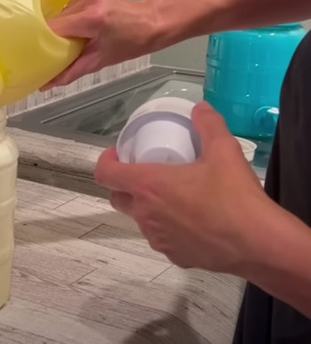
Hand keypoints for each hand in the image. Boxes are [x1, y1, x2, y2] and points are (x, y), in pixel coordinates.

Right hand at [42, 0, 164, 89]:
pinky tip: (84, 24)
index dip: (45, 41)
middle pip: (56, 19)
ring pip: (62, 11)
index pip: (54, 28)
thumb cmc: (131, 43)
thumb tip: (46, 84)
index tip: (41, 52)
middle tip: (60, 49)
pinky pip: (71, 4)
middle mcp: (88, 0)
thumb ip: (70, 72)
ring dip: (64, 25)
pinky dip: (73, 16)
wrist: (152, 21)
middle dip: (54, 35)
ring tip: (78, 35)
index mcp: (92, 18)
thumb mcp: (99, 61)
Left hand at [93, 102, 269, 272]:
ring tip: (174, 197)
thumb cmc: (235, 197)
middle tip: (146, 174)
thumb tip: (200, 109)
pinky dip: (169, 228)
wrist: (258, 244)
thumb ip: (209, 125)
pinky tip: (192, 222)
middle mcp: (145, 214)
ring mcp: (157, 238)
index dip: (106, 162)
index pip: (106, 174)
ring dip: (148, 208)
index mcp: (148, 186)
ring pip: (141, 220)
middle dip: (125, 186)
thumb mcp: (224, 151)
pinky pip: (163, 239)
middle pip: (118, 198)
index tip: (117, 155)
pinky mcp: (174, 256)